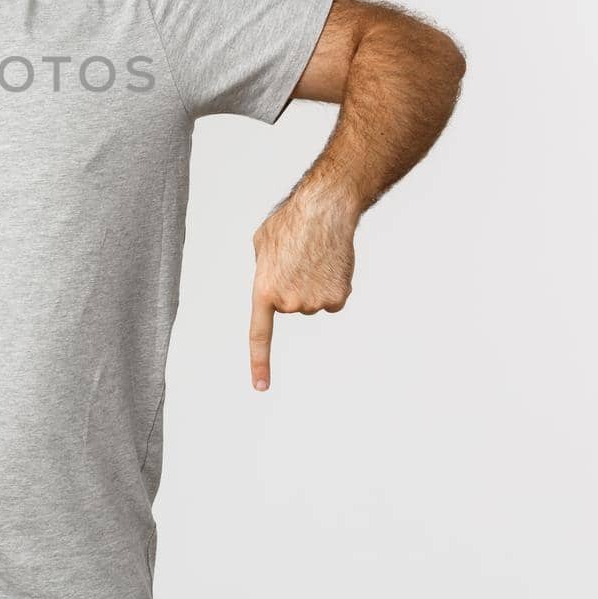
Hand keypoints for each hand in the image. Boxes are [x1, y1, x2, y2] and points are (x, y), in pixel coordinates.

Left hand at [248, 183, 358, 391]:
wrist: (323, 210)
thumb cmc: (289, 222)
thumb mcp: (262, 245)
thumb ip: (263, 270)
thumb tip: (271, 282)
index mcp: (264, 292)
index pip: (259, 335)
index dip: (260, 363)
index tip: (260, 388)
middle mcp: (289, 304)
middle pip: (291, 306)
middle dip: (292, 286)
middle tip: (297, 260)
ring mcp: (315, 303)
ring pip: (313, 302)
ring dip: (313, 283)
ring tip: (313, 258)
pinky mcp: (338, 298)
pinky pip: (332, 299)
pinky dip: (332, 284)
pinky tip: (330, 264)